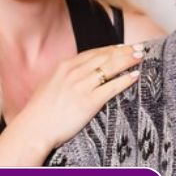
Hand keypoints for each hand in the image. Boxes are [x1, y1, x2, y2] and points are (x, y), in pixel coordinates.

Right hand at [5, 43, 143, 154]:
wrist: (34, 128)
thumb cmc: (39, 112)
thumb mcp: (49, 85)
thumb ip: (62, 78)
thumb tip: (72, 77)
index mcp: (64, 67)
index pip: (93, 53)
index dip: (110, 49)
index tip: (122, 47)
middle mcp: (74, 72)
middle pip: (105, 56)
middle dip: (123, 51)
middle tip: (138, 48)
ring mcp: (82, 86)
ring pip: (111, 67)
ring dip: (128, 60)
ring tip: (140, 56)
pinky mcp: (89, 101)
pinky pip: (112, 87)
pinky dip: (125, 80)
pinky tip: (135, 76)